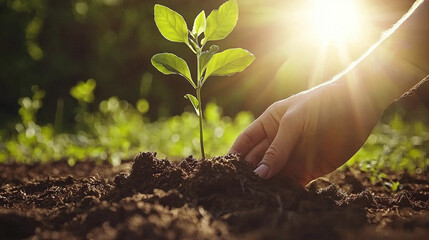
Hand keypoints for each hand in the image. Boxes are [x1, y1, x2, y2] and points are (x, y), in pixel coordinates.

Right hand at [229, 82, 382, 185]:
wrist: (358, 105)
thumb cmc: (321, 103)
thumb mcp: (294, 121)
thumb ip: (278, 148)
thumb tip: (259, 174)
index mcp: (268, 124)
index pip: (245, 143)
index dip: (233, 156)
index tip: (223, 171)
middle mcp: (277, 142)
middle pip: (256, 161)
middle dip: (247, 174)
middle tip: (237, 189)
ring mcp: (292, 157)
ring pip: (272, 175)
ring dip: (265, 186)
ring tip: (254, 198)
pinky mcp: (309, 170)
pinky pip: (292, 184)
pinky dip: (284, 191)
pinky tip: (277, 199)